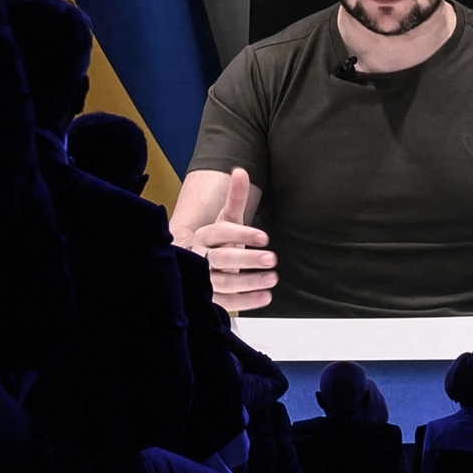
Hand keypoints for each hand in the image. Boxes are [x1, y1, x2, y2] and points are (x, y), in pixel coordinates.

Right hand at [194, 167, 276, 312]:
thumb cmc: (219, 240)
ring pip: (224, 282)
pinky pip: (226, 302)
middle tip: (272, 258)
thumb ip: (235, 197)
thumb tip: (240, 170)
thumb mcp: (228, 219)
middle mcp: (199, 257)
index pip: (221, 233)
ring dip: (250, 281)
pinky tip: (266, 297)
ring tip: (273, 278)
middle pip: (221, 259)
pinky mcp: (209, 298)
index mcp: (204, 235)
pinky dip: (246, 301)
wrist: (199, 266)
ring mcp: (203, 280)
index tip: (265, 237)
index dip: (242, 235)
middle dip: (247, 259)